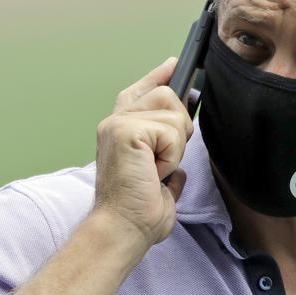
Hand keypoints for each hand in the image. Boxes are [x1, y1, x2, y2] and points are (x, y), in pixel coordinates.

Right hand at [93, 57, 193, 246]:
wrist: (123, 229)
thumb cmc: (138, 213)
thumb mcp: (160, 178)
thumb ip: (165, 158)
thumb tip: (179, 151)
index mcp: (121, 131)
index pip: (141, 91)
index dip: (159, 76)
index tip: (174, 65)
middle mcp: (115, 122)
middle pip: (168, 95)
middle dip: (180, 128)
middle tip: (165, 161)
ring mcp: (118, 124)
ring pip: (173, 113)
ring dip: (176, 147)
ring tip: (157, 169)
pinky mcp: (126, 132)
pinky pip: (170, 131)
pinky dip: (171, 156)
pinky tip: (154, 172)